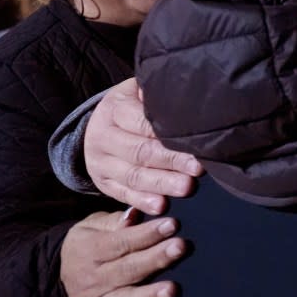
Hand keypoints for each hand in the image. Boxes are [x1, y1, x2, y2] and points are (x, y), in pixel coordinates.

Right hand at [60, 208, 186, 296]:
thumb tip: (135, 214)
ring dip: (150, 295)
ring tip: (172, 288)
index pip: (122, 242)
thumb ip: (114, 221)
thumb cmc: (88, 245)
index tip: (172, 224)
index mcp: (89, 251)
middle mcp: (93, 280)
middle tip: (180, 247)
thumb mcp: (91, 227)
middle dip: (156, 258)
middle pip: (128, 269)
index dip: (147, 233)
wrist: (59, 279)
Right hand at [85, 77, 202, 213]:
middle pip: (140, 152)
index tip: (194, 142)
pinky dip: (142, 201)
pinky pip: (123, 194)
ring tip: (186, 188)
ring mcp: (100, 162)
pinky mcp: (103, 182)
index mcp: (114, 109)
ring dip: (162, 184)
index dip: (168, 134)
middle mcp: (102, 136)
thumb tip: (185, 97)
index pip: (141, 123)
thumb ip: (155, 94)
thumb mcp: (137, 91)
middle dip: (171, 161)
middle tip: (197, 169)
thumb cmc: (131, 106)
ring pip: (133, 176)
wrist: (98, 125)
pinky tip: (161, 205)